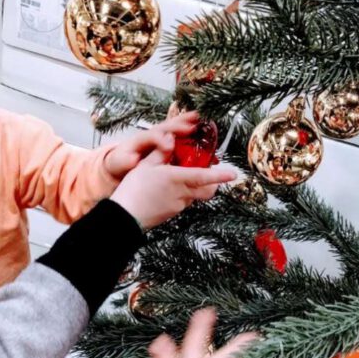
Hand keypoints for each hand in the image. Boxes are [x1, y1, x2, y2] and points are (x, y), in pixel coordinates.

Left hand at [102, 111, 201, 178]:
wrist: (122, 163)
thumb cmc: (122, 162)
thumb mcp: (120, 162)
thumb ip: (125, 160)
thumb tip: (132, 159)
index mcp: (142, 139)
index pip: (152, 135)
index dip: (161, 139)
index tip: (169, 145)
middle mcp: (154, 134)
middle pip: (169, 125)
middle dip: (182, 122)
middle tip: (195, 121)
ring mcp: (162, 136)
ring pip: (178, 126)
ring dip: (191, 122)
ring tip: (206, 121)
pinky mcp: (170, 142)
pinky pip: (183, 135)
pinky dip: (195, 134)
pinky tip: (207, 140)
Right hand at [111, 163, 234, 229]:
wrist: (124, 217)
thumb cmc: (133, 189)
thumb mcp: (145, 165)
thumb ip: (161, 152)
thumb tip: (171, 140)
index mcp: (177, 179)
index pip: (205, 177)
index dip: (221, 175)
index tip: (234, 174)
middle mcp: (182, 194)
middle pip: (208, 190)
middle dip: (214, 183)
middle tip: (210, 173)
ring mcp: (178, 206)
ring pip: (195, 196)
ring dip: (195, 187)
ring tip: (180, 178)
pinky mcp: (172, 214)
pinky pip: (183, 202)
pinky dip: (182, 195)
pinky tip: (167, 190)